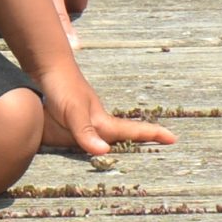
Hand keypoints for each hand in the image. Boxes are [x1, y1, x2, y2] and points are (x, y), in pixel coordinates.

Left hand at [38, 67, 174, 161]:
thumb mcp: (73, 111)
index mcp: (103, 122)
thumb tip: (105, 152)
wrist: (46, 68)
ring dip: (123, 144)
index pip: (133, 131)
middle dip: (144, 141)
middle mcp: (98, 124)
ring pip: (108, 138)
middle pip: (126, 136)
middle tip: (165, 145)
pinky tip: (95, 148)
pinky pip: (89, 139)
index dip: (153, 134)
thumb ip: (85, 132)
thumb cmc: (62, 87)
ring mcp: (85, 123)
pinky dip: (97, 145)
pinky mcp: (70, 125)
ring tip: (138, 153)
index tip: (175, 138)